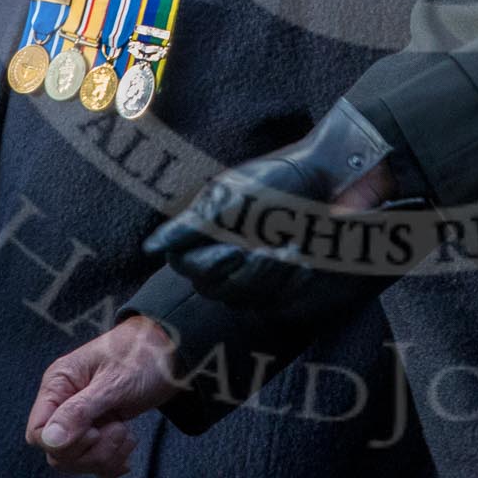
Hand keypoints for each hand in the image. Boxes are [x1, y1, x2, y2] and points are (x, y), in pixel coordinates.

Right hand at [25, 317, 177, 472]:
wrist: (171, 352)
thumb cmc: (143, 355)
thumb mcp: (114, 382)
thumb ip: (80, 411)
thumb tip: (49, 439)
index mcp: (58, 384)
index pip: (38, 432)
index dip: (63, 442)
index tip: (94, 431)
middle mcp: (64, 402)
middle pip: (57, 452)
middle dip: (90, 452)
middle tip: (118, 429)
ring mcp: (81, 417)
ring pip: (76, 459)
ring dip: (105, 455)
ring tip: (127, 434)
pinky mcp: (99, 428)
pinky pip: (94, 460)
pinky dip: (112, 460)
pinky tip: (127, 448)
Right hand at [144, 99, 401, 310]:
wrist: (325, 179)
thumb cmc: (276, 181)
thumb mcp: (231, 197)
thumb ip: (192, 226)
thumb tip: (151, 248)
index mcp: (203, 232)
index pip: (187, 267)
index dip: (211, 263)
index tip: (239, 248)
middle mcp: (219, 255)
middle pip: (215, 287)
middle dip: (247, 268)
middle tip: (269, 248)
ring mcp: (246, 270)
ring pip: (244, 296)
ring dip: (271, 274)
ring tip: (292, 248)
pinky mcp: (274, 281)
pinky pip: (272, 298)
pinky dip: (289, 279)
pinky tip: (303, 260)